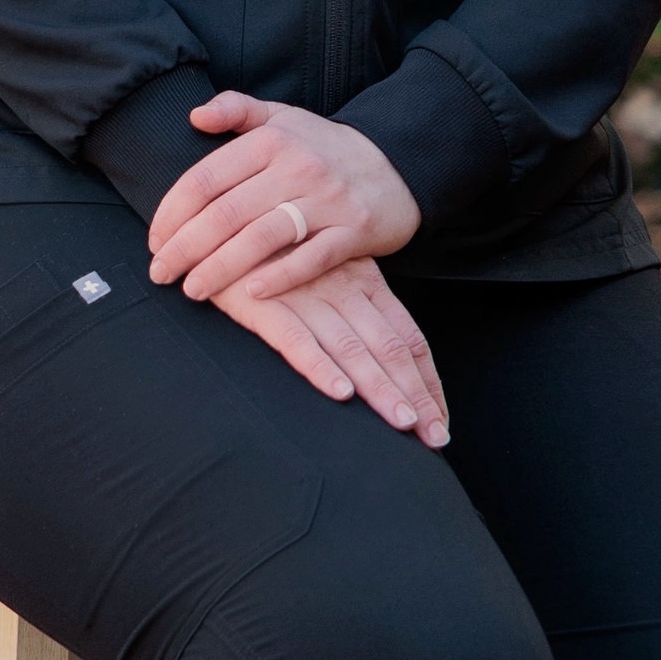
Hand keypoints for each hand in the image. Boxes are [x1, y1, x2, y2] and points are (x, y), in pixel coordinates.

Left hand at [148, 93, 420, 304]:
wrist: (396, 165)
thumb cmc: (324, 147)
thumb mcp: (282, 117)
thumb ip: (236, 109)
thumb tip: (194, 115)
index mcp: (271, 140)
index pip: (207, 178)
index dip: (172, 212)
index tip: (154, 240)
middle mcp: (297, 167)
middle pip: (227, 213)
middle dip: (185, 247)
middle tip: (160, 273)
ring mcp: (327, 200)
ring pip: (262, 238)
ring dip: (221, 268)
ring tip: (192, 289)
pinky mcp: (353, 232)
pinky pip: (312, 259)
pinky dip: (280, 278)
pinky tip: (251, 294)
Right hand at [211, 257, 448, 447]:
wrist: (219, 222)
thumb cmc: (275, 251)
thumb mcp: (326, 269)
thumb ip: (354, 305)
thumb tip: (384, 357)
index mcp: (364, 280)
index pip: (408, 337)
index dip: (427, 381)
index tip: (441, 419)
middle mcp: (343, 288)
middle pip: (390, 347)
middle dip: (416, 395)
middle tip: (437, 438)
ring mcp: (305, 295)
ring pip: (352, 348)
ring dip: (381, 388)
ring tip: (404, 425)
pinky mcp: (264, 304)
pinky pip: (296, 339)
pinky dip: (320, 366)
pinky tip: (340, 393)